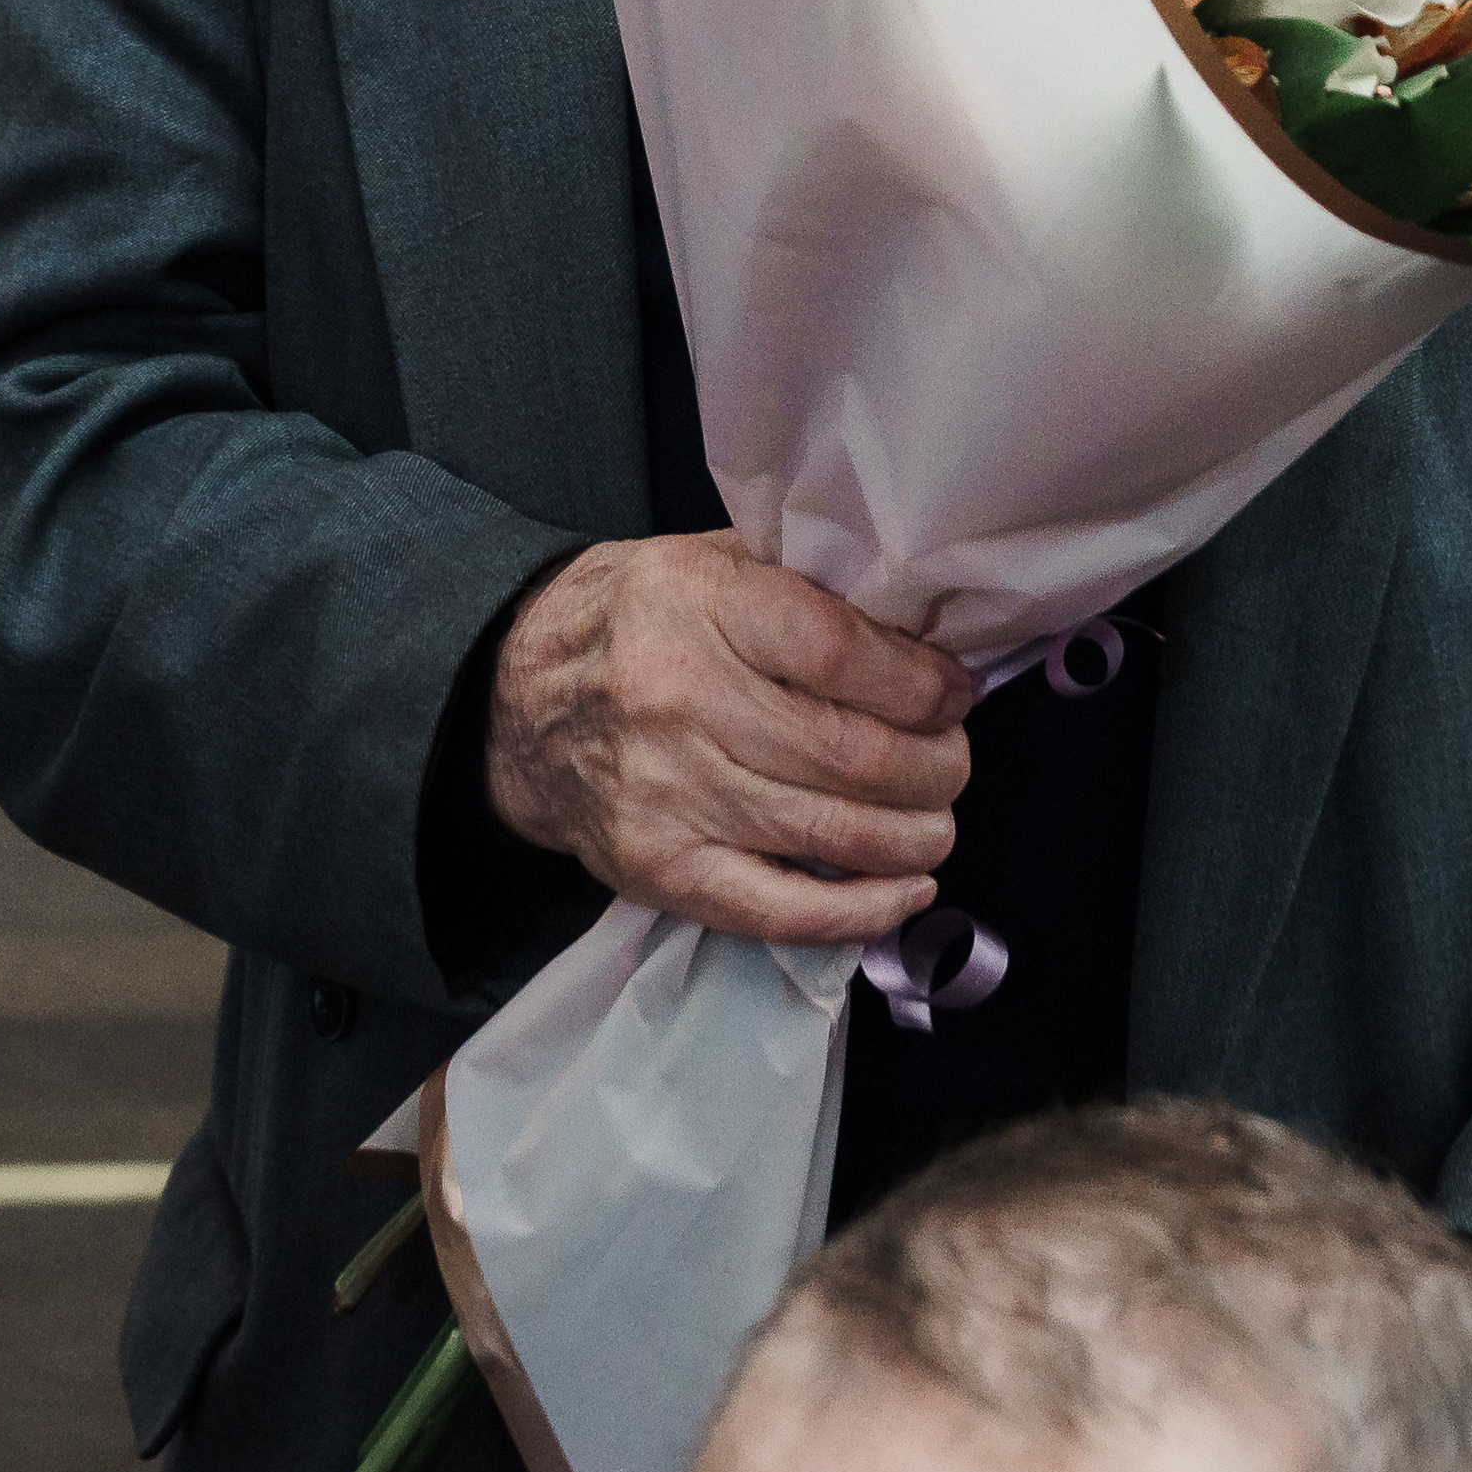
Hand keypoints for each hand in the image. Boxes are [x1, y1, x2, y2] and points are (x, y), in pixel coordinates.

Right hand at [487, 529, 971, 943]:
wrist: (516, 696)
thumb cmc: (640, 618)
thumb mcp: (713, 561)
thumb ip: (810, 586)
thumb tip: (926, 634)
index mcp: (699, 605)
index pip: (839, 653)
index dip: (920, 684)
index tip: (955, 693)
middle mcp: (680, 702)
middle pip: (852, 753)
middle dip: (935, 766)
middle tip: (955, 760)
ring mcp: (669, 795)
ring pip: (832, 833)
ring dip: (916, 836)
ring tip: (939, 820)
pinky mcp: (659, 869)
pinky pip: (779, 909)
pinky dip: (861, 910)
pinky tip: (908, 889)